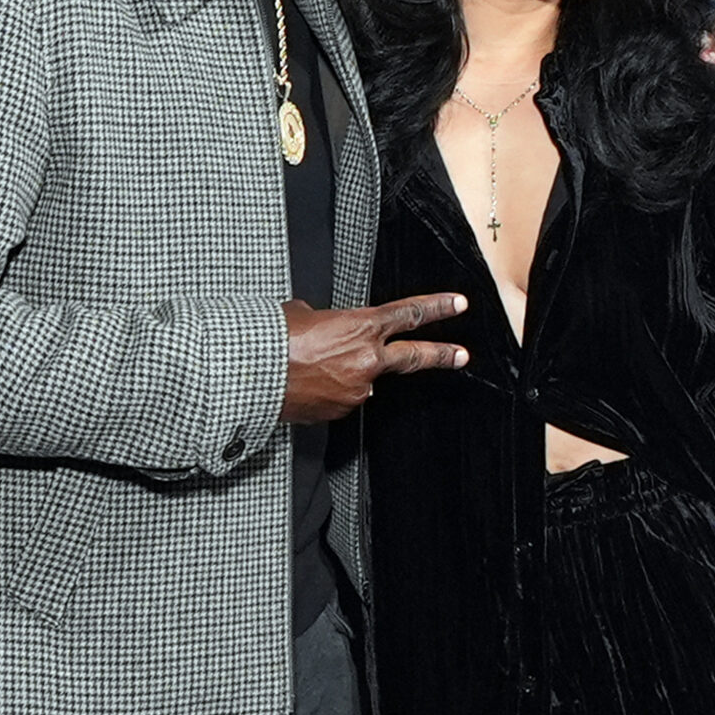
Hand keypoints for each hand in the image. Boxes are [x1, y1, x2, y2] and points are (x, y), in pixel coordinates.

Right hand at [282, 293, 468, 424]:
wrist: (253, 376)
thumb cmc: (272, 340)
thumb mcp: (302, 314)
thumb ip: (326, 319)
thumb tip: (323, 324)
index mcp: (361, 326)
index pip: (409, 314)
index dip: (437, 307)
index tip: (457, 305)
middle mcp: (367, 360)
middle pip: (414, 356)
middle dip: (442, 355)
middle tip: (461, 355)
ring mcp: (357, 389)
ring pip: (363, 378)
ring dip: (344, 372)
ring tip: (310, 365)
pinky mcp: (342, 410)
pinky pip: (342, 396)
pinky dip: (329, 389)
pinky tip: (306, 382)